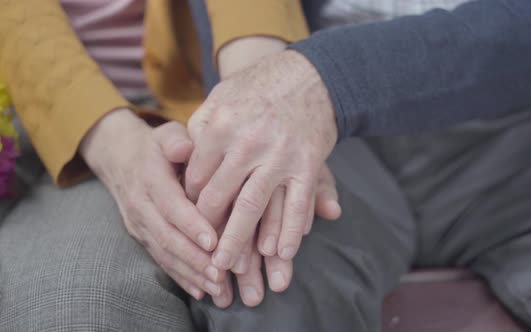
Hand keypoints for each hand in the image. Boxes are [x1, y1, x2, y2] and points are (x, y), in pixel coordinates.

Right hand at [80, 110, 221, 300]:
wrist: (120, 157)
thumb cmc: (156, 145)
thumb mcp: (166, 133)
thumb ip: (176, 140)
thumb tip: (184, 149)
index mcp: (149, 178)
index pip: (170, 205)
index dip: (191, 224)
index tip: (214, 241)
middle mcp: (141, 205)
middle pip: (167, 236)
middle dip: (195, 258)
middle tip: (221, 273)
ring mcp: (139, 224)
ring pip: (165, 253)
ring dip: (191, 273)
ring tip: (218, 287)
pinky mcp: (142, 237)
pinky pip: (161, 260)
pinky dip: (181, 277)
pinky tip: (201, 290)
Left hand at [185, 49, 337, 270]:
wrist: (310, 75)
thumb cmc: (259, 88)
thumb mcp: (221, 98)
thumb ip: (200, 130)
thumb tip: (183, 158)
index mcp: (220, 127)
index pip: (198, 178)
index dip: (191, 205)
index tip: (189, 226)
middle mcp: (247, 144)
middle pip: (221, 198)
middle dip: (210, 233)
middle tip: (202, 262)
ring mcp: (279, 157)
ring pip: (255, 208)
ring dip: (243, 243)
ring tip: (232, 271)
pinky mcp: (307, 164)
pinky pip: (297, 204)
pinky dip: (291, 232)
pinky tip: (282, 253)